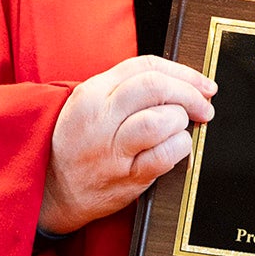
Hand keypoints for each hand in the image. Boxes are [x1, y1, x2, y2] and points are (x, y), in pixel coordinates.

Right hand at [39, 55, 216, 234]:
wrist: (50, 189)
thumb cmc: (78, 142)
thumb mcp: (90, 103)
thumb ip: (127, 86)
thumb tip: (181, 80)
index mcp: (92, 93)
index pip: (145, 66)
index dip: (183, 71)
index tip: (202, 82)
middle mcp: (100, 118)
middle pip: (155, 88)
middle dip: (190, 93)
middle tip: (204, 104)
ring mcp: (111, 150)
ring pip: (160, 121)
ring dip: (182, 122)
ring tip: (181, 128)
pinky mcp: (126, 179)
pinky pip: (164, 156)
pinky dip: (180, 148)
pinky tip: (177, 148)